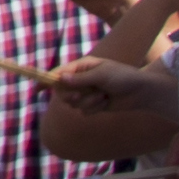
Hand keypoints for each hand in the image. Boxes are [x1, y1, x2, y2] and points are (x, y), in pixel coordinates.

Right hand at [45, 54, 178, 114]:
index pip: (60, 73)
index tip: (37, 88)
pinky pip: (84, 111)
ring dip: (88, 102)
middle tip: (83, 94)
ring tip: (103, 96)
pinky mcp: (93, 105)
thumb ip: (81, 79)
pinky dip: (95, 108)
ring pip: (74, 103)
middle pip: (63, 91)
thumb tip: (60, 79)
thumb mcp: (102, 75)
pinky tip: (107, 102)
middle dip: (73, 95)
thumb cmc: (123, 77)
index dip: (47, 80)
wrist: (142, 92)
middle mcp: (82, 79)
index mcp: (82, 66)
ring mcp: (87, 93)